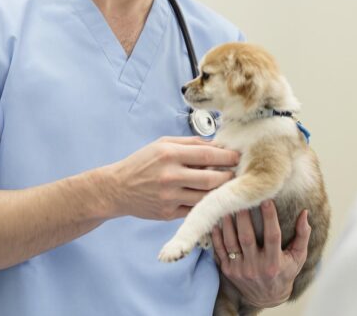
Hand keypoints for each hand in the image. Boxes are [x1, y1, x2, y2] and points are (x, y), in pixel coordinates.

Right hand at [104, 136, 238, 219]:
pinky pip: (195, 210)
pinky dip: (205, 204)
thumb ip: (190, 143)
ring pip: (206, 197)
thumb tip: (217, 145)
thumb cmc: (142, 163)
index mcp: (169, 154)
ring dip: (219, 192)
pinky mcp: (168, 214)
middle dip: (229, 177)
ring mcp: (169, 197)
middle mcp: (170, 176)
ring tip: (226, 186)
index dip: (227, 156)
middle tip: (237, 173)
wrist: (117, 189)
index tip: (238, 156)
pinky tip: (211, 198)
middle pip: (211, 179)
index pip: (207, 155)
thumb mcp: (162, 144)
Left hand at [212, 202, 311, 308]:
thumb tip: (304, 213)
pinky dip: (216, 236)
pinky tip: (216, 223)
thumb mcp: (297, 257)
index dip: (270, 217)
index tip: (266, 199)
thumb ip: (302, 235)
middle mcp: (256, 267)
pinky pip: (220, 251)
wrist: (267, 297)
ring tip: (227, 207)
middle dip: (243, 217)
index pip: (272, 236)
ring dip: (228, 224)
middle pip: (247, 238)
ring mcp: (240, 270)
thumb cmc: (284, 272)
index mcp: (274, 263)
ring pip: (231, 243)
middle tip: (241, 198)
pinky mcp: (228, 271)